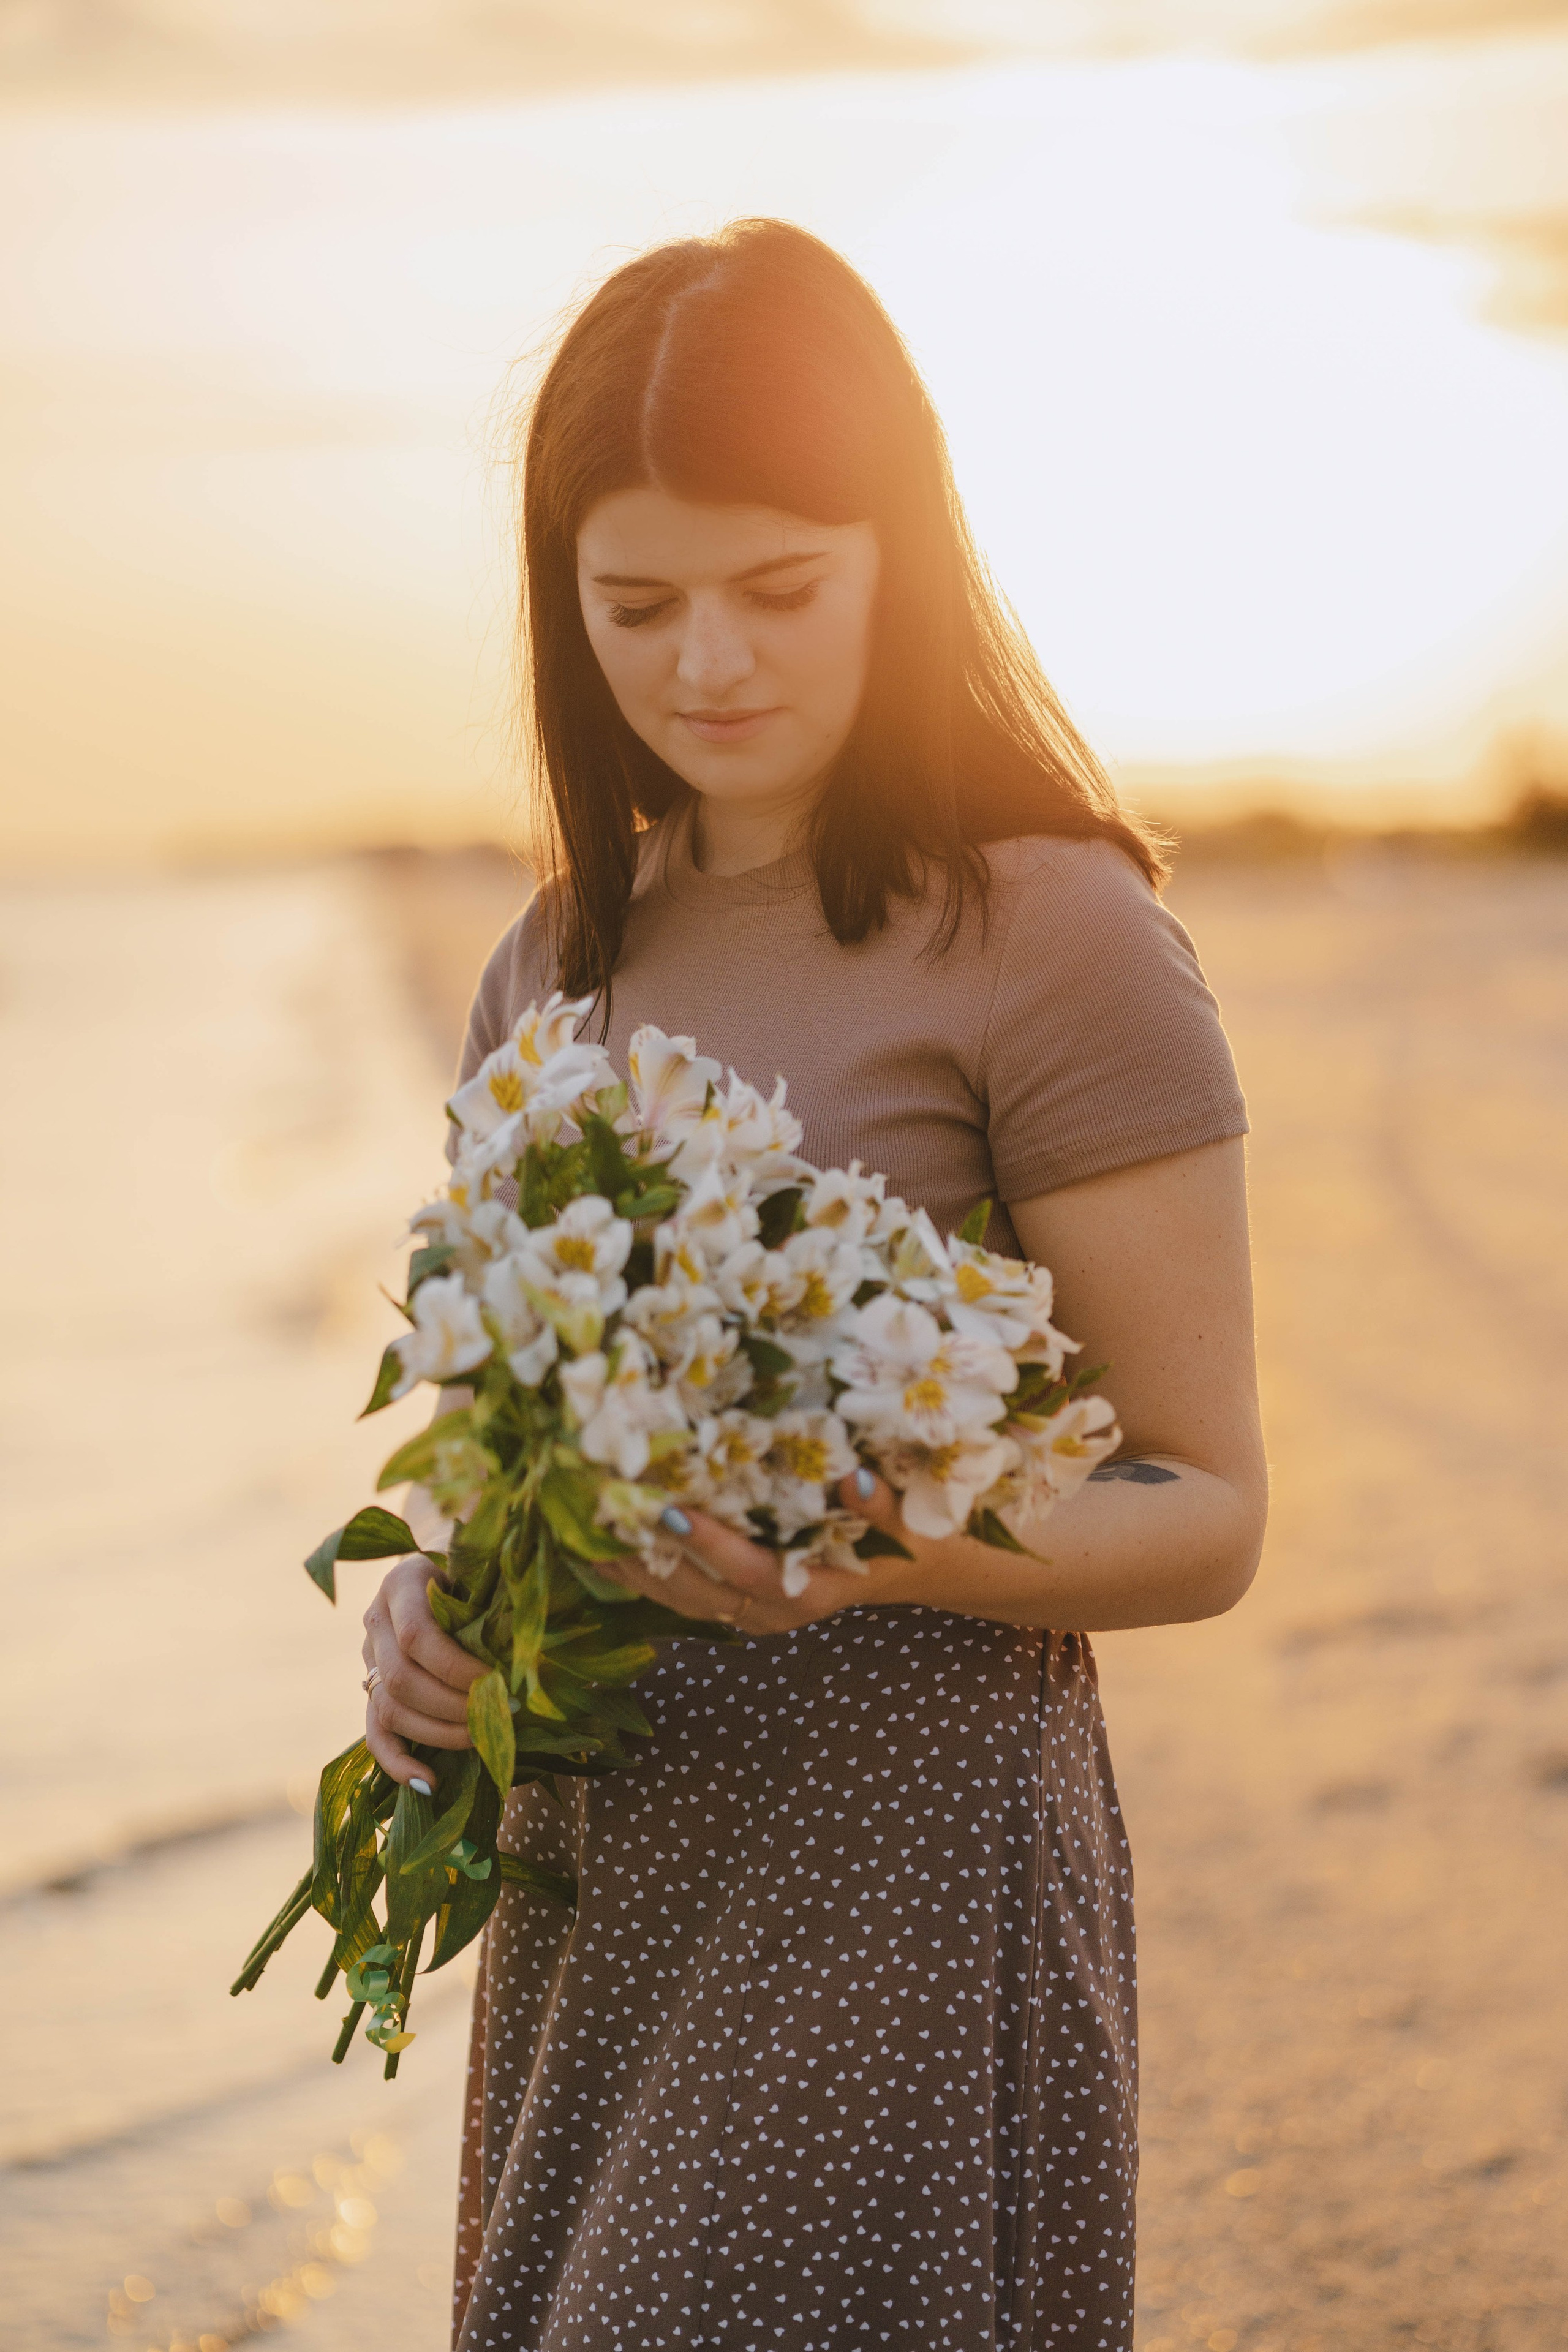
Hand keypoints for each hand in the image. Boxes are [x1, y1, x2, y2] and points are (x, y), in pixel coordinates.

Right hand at [362, 1554, 483, 1792]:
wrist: (451, 1571)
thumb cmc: (479, 1571)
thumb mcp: (485, 1572)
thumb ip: (496, 1600)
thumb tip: (530, 1652)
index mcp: (402, 1582)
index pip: (417, 1636)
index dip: (456, 1668)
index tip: (498, 1683)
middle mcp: (376, 1620)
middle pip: (402, 1679)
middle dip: (453, 1706)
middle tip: (499, 1717)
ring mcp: (369, 1657)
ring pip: (388, 1708)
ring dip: (437, 1733)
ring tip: (482, 1740)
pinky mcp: (372, 1690)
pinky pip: (375, 1733)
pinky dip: (398, 1763)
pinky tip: (429, 1783)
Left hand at [599, 1470, 924, 1633]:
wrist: (913, 1571)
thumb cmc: (913, 1540)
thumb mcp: (909, 1522)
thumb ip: (881, 1505)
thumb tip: (855, 1479)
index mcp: (810, 1591)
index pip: (748, 1572)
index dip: (710, 1546)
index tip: (669, 1510)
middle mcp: (772, 1612)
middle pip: (696, 1592)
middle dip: (646, 1553)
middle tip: (601, 1508)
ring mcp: (750, 1615)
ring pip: (678, 1599)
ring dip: (632, 1565)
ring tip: (583, 1524)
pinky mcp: (736, 1605)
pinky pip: (679, 1594)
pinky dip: (642, 1569)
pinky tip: (606, 1540)